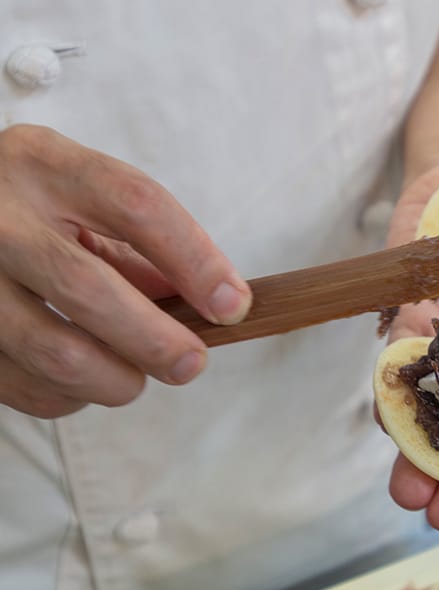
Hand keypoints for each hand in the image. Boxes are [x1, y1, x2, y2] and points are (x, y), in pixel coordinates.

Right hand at [0, 125, 251, 417]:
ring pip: (57, 352)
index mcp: (45, 166)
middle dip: (156, 340)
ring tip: (134, 376)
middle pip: (89, 288)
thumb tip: (214, 306)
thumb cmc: (34, 211)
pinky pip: (27, 386)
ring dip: (116, 379)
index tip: (233, 305)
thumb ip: (142, 248)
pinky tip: (84, 379)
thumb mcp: (83, 202)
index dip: (196, 262)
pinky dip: (71, 397)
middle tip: (191, 362)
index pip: (137, 207)